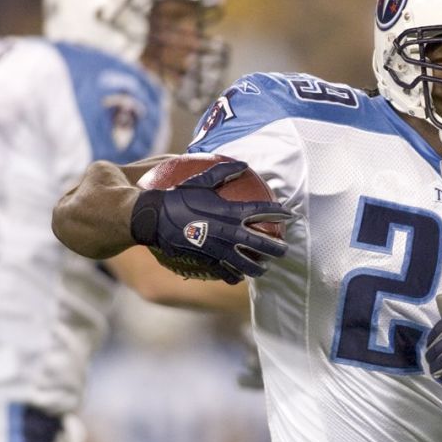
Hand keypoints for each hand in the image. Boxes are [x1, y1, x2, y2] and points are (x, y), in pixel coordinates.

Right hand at [129, 160, 291, 283]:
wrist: (153, 218)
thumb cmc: (176, 196)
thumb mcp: (200, 181)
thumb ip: (223, 172)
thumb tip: (243, 164)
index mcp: (229, 212)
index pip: (260, 211)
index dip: (277, 212)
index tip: (289, 214)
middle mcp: (227, 233)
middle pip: (260, 243)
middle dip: (275, 248)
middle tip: (284, 250)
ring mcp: (218, 250)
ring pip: (245, 264)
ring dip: (258, 268)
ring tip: (264, 268)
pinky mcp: (206, 261)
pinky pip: (225, 272)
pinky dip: (233, 276)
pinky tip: (238, 277)